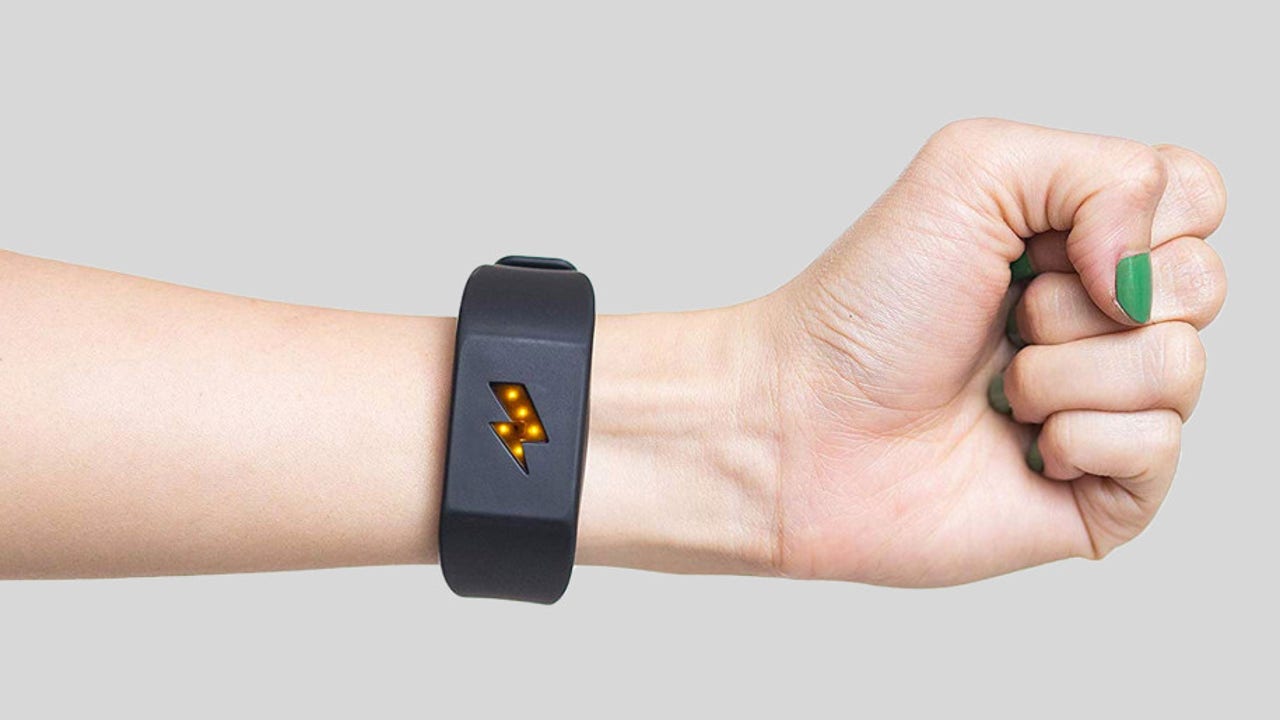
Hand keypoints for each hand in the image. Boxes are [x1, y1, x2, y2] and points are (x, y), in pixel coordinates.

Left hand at [743, 119, 1226, 584]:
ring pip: (1181, 368)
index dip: (1135, 216)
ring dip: (1066, 371)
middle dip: (1085, 298)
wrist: (799, 422)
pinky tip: (1016, 446)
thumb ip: (1105, 171)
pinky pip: (1159, 448)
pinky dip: (1075, 437)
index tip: (1037, 245)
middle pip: (1204, 285)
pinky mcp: (1103, 495)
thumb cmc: (867, 305)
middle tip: (1004, 320)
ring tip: (996, 389)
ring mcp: (1108, 410)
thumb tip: (1149, 270)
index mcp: (1082, 241)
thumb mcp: (973, 172)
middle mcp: (1105, 323)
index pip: (1196, 200)